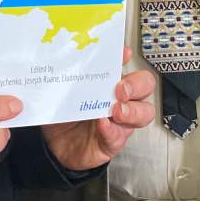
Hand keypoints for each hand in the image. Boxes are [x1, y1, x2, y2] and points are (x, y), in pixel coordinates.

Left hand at [41, 47, 156, 170]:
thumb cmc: (63, 117)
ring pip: (144, 112)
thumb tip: (60, 61)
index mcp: (107, 82)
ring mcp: (120, 121)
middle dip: (136, 84)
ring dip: (132, 110)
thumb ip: (65, 78)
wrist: (54, 147)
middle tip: (120, 88)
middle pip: (144, 86)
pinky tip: (102, 124)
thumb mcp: (62, 93)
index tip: (122, 53)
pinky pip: (119, 135)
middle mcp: (119, 99)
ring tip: (116, 110)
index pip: (123, 63)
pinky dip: (112, 129)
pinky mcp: (113, 141)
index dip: (125, 57)